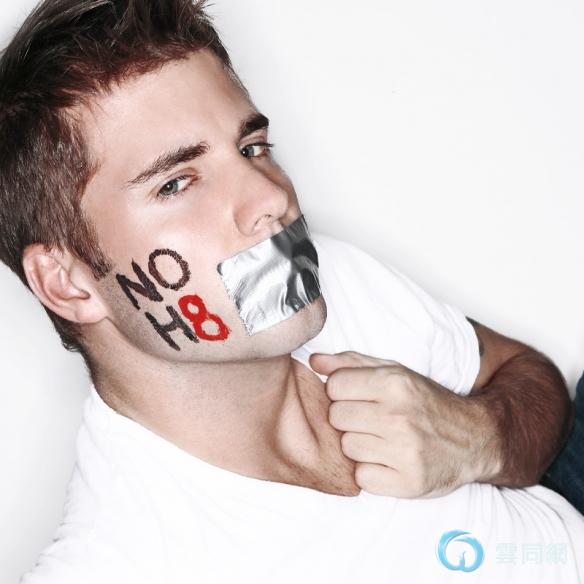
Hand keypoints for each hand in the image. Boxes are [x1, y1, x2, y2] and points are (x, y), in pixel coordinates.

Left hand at [309, 351, 500, 497]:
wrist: (473, 438)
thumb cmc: (426, 402)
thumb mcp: (394, 372)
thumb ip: (351, 363)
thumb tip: (313, 360)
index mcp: (395, 383)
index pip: (334, 386)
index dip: (342, 392)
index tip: (360, 397)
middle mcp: (399, 416)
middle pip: (336, 417)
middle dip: (349, 418)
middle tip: (372, 419)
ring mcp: (405, 452)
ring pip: (346, 447)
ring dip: (360, 445)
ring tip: (383, 439)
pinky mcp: (409, 483)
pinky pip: (362, 478)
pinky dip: (371, 472)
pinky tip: (389, 461)